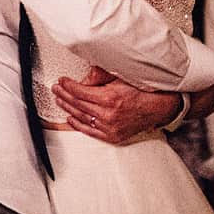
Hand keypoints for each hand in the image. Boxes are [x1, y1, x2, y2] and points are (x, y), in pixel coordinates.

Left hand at [52, 67, 181, 143]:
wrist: (157, 108)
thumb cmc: (140, 90)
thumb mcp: (120, 77)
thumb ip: (99, 77)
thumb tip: (81, 78)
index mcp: (109, 98)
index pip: (79, 91)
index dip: (67, 85)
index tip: (61, 81)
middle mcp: (108, 114)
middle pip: (77, 104)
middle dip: (64, 95)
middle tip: (56, 88)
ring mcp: (110, 127)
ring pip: (81, 117)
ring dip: (68, 108)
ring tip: (59, 100)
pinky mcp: (113, 136)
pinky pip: (90, 131)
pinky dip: (78, 124)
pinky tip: (70, 118)